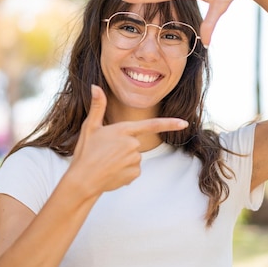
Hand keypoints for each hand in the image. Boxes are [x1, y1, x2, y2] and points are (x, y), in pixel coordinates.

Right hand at [68, 85, 187, 194]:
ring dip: (124, 160)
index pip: (151, 125)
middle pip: (135, 143)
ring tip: (107, 163)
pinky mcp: (134, 174)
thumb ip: (97, 106)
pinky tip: (112, 172)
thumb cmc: (85, 152)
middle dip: (124, 147)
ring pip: (135, 157)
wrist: (83, 179)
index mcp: (123, 130)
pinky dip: (125, 171)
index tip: (184, 123)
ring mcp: (135, 160)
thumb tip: (95, 86)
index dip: (169, 123)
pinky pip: (134, 170)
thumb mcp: (90, 127)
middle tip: (105, 152)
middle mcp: (132, 144)